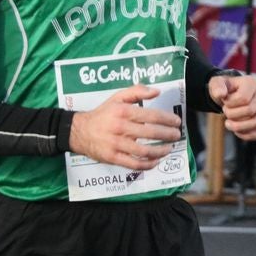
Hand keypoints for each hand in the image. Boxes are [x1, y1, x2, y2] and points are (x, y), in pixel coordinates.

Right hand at [68, 85, 182, 169]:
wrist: (79, 131)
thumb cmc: (102, 114)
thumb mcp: (117, 97)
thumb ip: (137, 91)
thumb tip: (156, 91)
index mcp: (123, 111)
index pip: (151, 115)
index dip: (167, 119)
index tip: (176, 122)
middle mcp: (120, 128)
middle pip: (150, 133)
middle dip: (168, 135)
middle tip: (176, 135)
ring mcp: (116, 144)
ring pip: (144, 151)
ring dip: (161, 151)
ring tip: (169, 148)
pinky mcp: (113, 158)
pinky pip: (134, 164)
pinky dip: (148, 164)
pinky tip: (156, 161)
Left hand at [207, 74, 255, 140]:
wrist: (229, 96)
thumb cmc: (224, 89)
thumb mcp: (216, 83)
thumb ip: (216, 86)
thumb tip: (220, 94)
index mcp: (252, 83)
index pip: (243, 98)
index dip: (230, 104)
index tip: (224, 102)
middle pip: (250, 110)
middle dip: (232, 114)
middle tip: (225, 111)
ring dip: (239, 127)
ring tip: (228, 123)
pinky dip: (246, 135)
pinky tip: (236, 130)